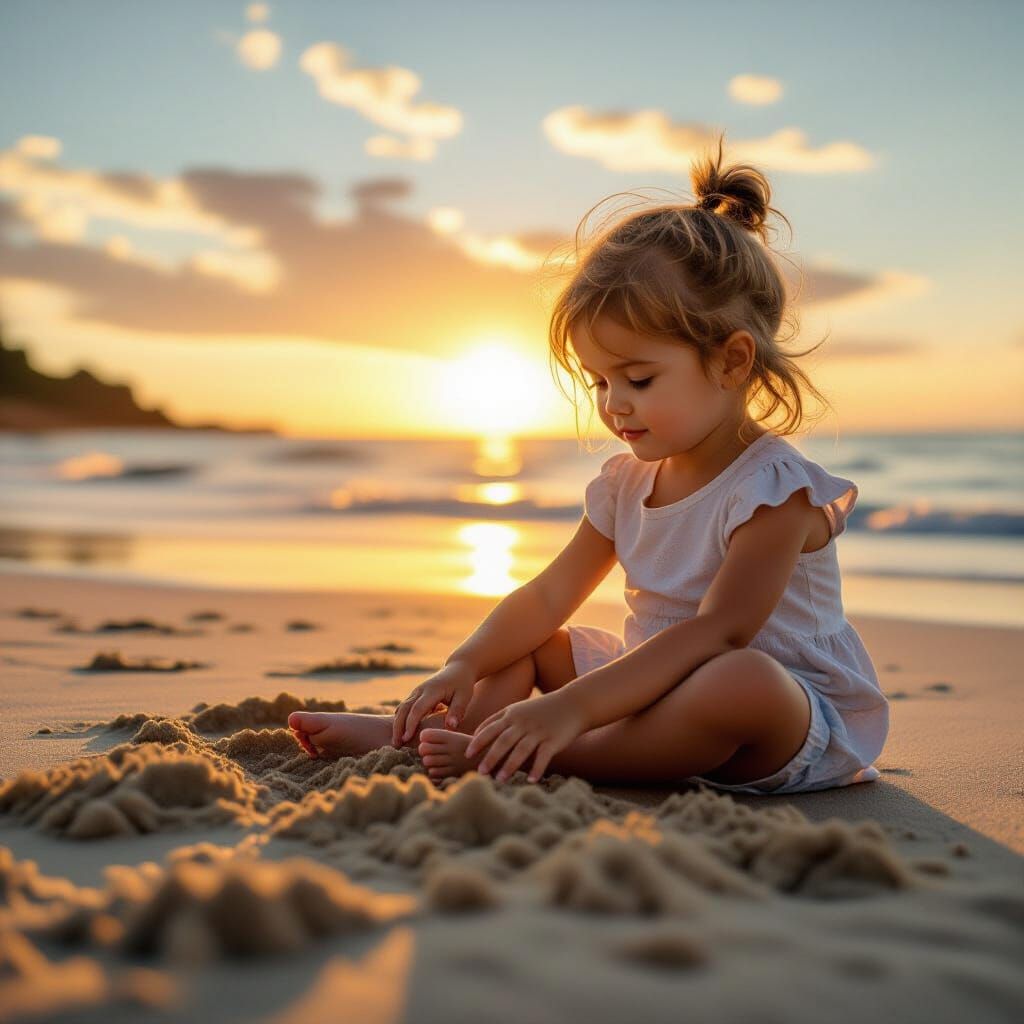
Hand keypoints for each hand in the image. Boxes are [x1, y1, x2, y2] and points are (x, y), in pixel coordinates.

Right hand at [391, 660, 477, 746]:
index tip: (406, 739)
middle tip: (396, 745)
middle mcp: (420, 690)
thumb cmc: (463, 684)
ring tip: (396, 743)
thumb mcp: (464, 696)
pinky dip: (400, 720)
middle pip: (404, 708)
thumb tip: (451, 727)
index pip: (417, 709)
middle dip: (398, 727)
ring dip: (397, 725)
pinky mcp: (415, 695)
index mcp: (432, 690)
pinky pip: (404, 708)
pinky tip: (400, 734)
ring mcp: (416, 692)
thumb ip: (457, 711)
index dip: (411, 724)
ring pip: (401, 708)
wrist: (458, 668)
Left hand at [465, 692, 586, 782]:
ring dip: (509, 766)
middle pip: (502, 740)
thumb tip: (479, 732)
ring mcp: (538, 730)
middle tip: (479, 772)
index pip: (490, 727)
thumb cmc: (543, 709)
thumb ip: (501, 719)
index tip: (467, 754)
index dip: (478, 740)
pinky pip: (543, 757)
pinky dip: (537, 769)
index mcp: (512, 713)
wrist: (574, 703)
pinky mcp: (553, 740)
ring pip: (521, 750)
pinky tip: (531, 781)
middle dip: (489, 757)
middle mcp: (523, 722)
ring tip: (499, 780)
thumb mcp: (520, 708)